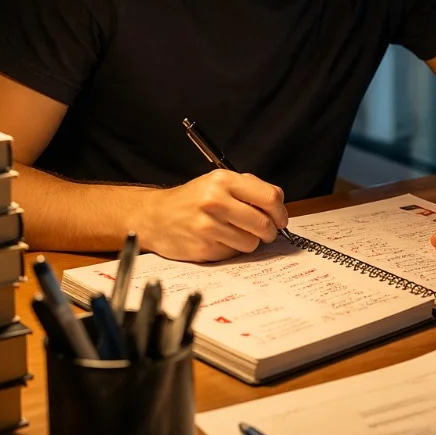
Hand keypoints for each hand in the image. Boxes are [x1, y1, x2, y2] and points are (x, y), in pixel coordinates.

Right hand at [132, 169, 287, 261]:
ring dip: (250, 241)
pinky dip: (232, 249)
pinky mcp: (203, 248)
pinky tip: (220, 240)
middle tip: (266, 232)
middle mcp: (215, 201)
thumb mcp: (218, 182)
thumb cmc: (192, 199)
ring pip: (251, 242)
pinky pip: (233, 254)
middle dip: (270, 231)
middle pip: (264, 223)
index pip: (270, 197)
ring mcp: (208, 226)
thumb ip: (250, 188)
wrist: (155, 216)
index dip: (280, 212)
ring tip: (237, 233)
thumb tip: (278, 205)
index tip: (280, 219)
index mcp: (223, 180)